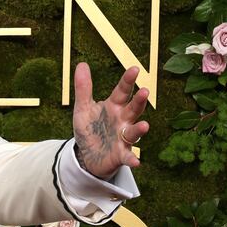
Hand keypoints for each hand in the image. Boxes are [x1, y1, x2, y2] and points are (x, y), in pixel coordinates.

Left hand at [72, 62, 149, 178]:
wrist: (87, 155)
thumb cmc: (90, 129)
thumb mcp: (83, 108)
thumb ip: (83, 88)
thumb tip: (81, 64)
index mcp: (114, 106)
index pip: (122, 91)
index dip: (128, 81)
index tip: (134, 69)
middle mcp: (122, 120)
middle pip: (133, 108)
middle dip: (139, 101)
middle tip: (145, 91)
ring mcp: (123, 137)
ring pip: (134, 131)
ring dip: (140, 129)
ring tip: (145, 125)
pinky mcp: (120, 154)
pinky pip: (128, 156)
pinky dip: (132, 159)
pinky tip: (136, 162)